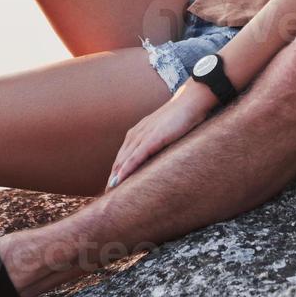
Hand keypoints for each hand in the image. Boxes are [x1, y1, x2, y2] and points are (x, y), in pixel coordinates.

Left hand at [105, 81, 219, 190]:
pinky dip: (126, 170)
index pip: (123, 155)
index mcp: (138, 132)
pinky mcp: (152, 140)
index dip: (116, 170)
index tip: (112, 185)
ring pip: (124, 160)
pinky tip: (119, 180)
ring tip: (109, 193)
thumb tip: (159, 152)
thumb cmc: (181, 116)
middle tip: (106, 194)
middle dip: (112, 177)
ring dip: (115, 176)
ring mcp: (143, 136)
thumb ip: (157, 139)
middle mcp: (136, 134)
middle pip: (119, 160)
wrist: (190, 102)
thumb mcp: (164, 129)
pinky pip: (135, 157)